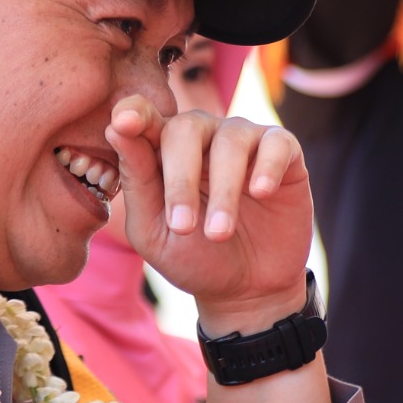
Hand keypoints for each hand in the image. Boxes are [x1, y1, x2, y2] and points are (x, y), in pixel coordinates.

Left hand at [104, 98, 312, 332]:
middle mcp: (204, 137)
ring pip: (231, 139)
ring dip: (223, 189)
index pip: (145, 118)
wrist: (247, 289)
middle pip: (187, 127)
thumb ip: (138, 181)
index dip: (135, 112)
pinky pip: (277, 143)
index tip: (124, 122)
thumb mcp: (153, 231)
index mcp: (163, 150)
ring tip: (219, 233)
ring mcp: (246, 142)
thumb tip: (117, 128)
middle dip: (181, 176)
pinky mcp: (285, 155)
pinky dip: (267, 166)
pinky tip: (260, 193)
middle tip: (183, 226)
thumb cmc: (193, 257)